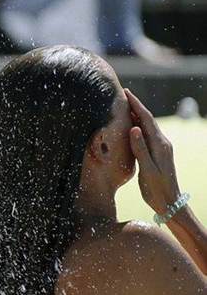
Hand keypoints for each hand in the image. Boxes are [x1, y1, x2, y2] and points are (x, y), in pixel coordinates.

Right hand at [126, 89, 180, 214]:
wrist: (170, 202)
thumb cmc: (156, 188)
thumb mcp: (147, 169)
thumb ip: (140, 148)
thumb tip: (134, 128)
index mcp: (159, 145)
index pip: (146, 119)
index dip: (135, 104)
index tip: (125, 92)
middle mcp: (162, 143)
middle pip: (148, 119)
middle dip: (135, 105)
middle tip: (123, 94)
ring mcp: (161, 148)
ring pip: (148, 126)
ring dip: (137, 114)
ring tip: (125, 106)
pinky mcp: (158, 153)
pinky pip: (147, 134)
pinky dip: (138, 125)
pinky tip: (132, 126)